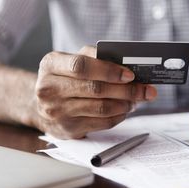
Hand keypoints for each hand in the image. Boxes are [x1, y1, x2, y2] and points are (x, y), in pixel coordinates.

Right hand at [32, 46, 156, 138]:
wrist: (42, 105)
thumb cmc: (65, 78)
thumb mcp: (72, 61)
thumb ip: (96, 57)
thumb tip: (129, 66)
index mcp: (51, 64)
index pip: (81, 66)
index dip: (109, 70)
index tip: (130, 74)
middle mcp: (49, 88)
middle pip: (95, 89)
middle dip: (126, 90)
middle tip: (145, 90)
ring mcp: (57, 111)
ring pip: (101, 108)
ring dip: (126, 104)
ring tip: (136, 99)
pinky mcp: (68, 129)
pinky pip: (102, 123)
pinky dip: (119, 116)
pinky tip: (125, 109)